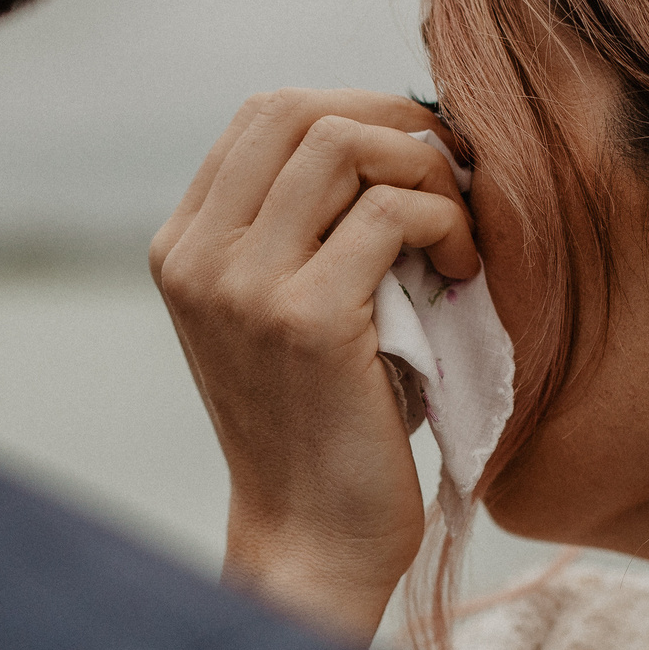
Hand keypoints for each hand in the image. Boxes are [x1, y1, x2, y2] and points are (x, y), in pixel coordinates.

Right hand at [151, 90, 477, 646]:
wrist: (313, 539)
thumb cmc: (323, 426)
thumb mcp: (286, 312)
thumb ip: (299, 229)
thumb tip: (390, 133)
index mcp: (184, 247)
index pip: (264, 114)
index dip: (355, 110)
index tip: (417, 157)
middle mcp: (198, 257)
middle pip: (297, 110)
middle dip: (393, 123)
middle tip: (452, 175)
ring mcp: (243, 285)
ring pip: (343, 144)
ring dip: (424, 170)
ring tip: (457, 232)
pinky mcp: (305, 319)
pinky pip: (390, 213)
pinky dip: (445, 222)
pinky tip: (464, 270)